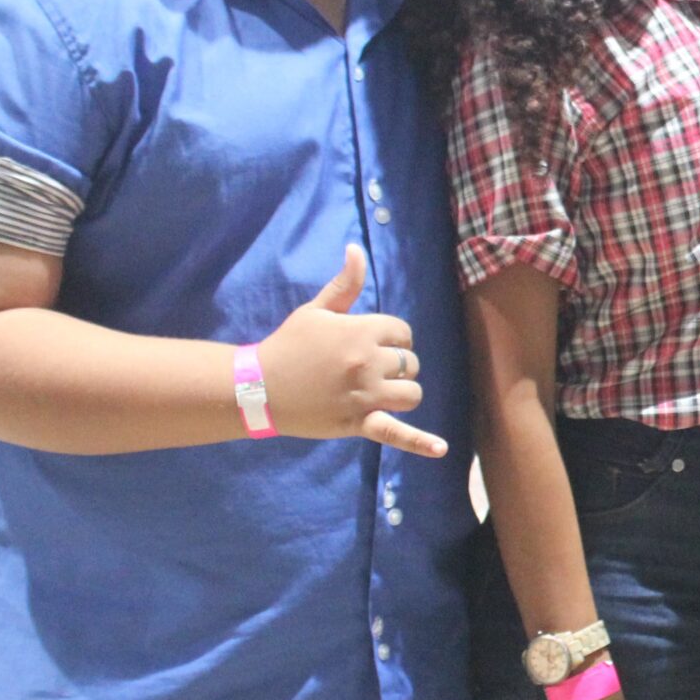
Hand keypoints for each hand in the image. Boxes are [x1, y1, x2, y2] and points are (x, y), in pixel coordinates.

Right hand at [256, 243, 447, 455]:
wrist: (258, 387)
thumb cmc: (288, 345)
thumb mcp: (316, 310)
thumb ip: (345, 284)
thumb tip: (357, 249)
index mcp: (361, 332)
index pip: (403, 333)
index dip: (393, 338)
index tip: (374, 344)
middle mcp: (368, 363)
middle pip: (410, 364)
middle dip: (397, 365)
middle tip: (370, 369)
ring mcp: (365, 395)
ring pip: (410, 394)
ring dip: (402, 392)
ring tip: (384, 391)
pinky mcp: (358, 422)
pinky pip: (396, 434)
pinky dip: (420, 443)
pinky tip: (441, 449)